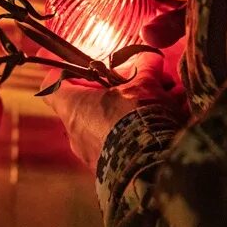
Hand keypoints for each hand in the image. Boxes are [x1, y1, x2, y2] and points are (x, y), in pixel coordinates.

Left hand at [41, 0, 188, 170]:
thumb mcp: (144, 85)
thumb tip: (151, 57)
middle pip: (89, 102)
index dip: (65, 70)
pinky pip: (124, 142)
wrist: (149, 168)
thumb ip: (145, 67)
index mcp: (74, 107)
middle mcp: (77, 132)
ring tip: (169, 100)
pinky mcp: (111, 169)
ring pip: (111, 123)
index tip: (81, 63)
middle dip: (118, 90)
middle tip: (142, 82)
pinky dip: (143, 131)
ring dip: (136, 110)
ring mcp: (92, 153)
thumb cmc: (136, 120)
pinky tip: (174, 120)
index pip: (53, 84)